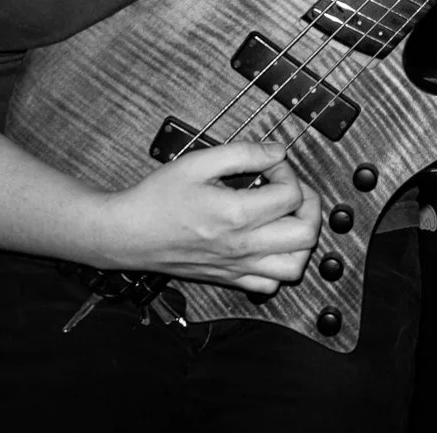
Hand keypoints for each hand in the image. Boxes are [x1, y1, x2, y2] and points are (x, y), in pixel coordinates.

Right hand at [97, 141, 320, 292]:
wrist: (127, 234)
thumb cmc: (157, 198)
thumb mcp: (198, 161)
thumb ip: (242, 153)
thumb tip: (278, 151)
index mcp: (236, 215)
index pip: (291, 195)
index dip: (287, 171)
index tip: (270, 164)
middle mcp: (242, 246)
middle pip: (306, 235)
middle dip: (309, 206)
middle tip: (291, 189)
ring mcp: (237, 267)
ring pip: (295, 267)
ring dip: (301, 240)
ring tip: (286, 218)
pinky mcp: (229, 279)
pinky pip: (270, 285)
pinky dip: (280, 265)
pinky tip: (268, 243)